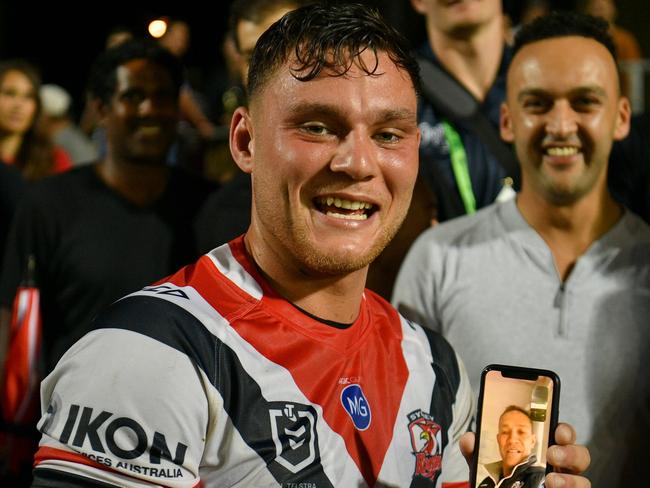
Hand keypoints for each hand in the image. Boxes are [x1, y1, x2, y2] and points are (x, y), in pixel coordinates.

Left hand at [459, 423, 590, 487]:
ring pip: (583, 480)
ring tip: (552, 480)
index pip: (561, 436)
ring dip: (571, 479)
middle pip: (579, 455)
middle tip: (552, 454)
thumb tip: (469, 439)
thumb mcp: (486, 470)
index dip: (565, 430)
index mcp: (543, 452)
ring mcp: (565, 486)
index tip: (558, 430)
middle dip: (571, 452)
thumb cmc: (500, 486)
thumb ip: (477, 453)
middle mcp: (558, 469)